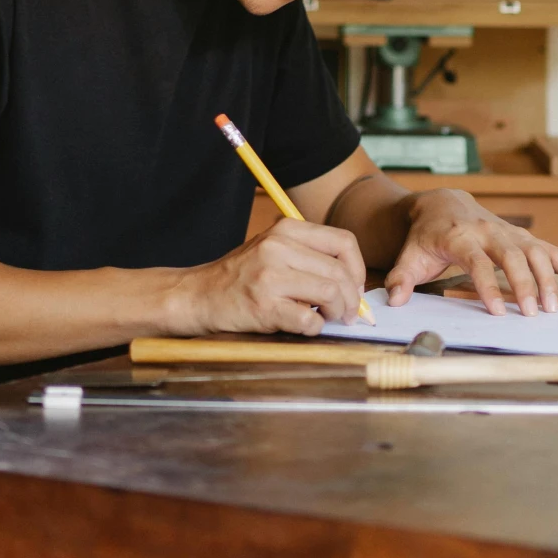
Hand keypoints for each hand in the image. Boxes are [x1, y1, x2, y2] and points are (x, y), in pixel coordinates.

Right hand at [166, 218, 368, 336]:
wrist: (199, 295)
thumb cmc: (242, 276)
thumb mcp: (274, 249)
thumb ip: (310, 257)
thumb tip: (354, 283)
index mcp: (286, 229)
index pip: (343, 242)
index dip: (357, 269)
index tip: (355, 287)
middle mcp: (278, 247)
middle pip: (340, 272)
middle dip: (352, 299)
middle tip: (348, 313)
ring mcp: (270, 276)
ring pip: (330, 293)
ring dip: (337, 312)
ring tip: (328, 318)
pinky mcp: (264, 306)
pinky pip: (308, 320)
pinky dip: (315, 328)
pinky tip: (305, 326)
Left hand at [383, 190, 557, 315]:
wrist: (443, 204)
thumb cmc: (426, 236)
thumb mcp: (409, 255)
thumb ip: (401, 279)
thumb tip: (394, 300)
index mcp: (460, 237)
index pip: (478, 261)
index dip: (489, 286)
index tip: (498, 311)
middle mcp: (488, 230)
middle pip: (512, 255)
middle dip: (525, 283)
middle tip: (533, 313)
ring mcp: (509, 231)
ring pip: (535, 250)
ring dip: (549, 277)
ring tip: (556, 306)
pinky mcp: (522, 236)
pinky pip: (549, 249)